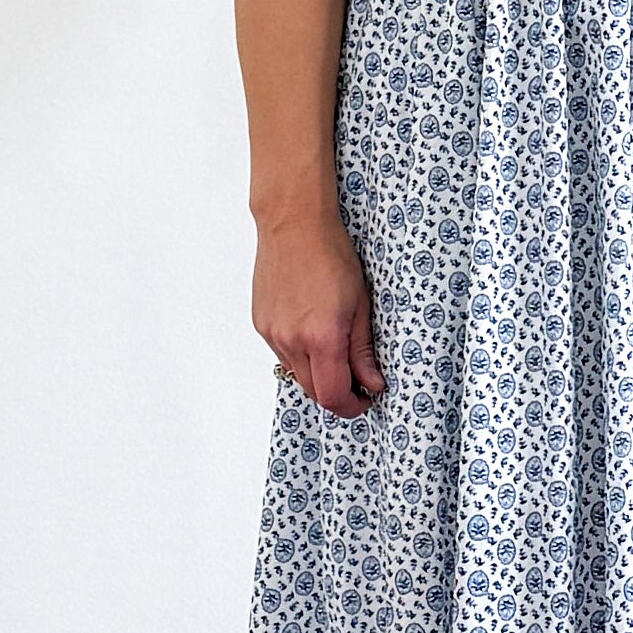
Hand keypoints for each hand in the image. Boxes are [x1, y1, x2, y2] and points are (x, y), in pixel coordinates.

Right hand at [255, 209, 386, 415]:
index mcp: (322, 337)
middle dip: (336, 393)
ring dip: (318, 374)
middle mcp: (292, 340)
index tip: (364, 399)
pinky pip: (283, 354)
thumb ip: (363, 350)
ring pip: (296, 375)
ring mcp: (272, 333)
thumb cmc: (330, 254)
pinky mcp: (261, 324)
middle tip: (356, 381)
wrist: (294, 225)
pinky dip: (301, 355)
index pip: (333, 396)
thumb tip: (371, 382)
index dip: (351, 406)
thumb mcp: (361, 304)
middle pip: (313, 392)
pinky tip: (313, 332)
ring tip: (336, 350)